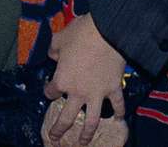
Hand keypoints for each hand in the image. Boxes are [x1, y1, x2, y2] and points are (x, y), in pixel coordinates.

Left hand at [43, 14, 124, 145]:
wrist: (108, 32)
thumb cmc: (80, 33)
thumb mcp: (59, 38)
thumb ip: (53, 50)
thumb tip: (54, 56)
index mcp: (62, 80)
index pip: (51, 91)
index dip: (49, 90)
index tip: (49, 88)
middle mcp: (78, 93)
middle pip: (67, 117)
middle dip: (59, 129)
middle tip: (54, 138)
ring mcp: (97, 94)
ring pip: (91, 121)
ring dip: (87, 134)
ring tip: (84, 142)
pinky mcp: (113, 89)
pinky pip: (118, 105)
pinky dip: (119, 113)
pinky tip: (119, 119)